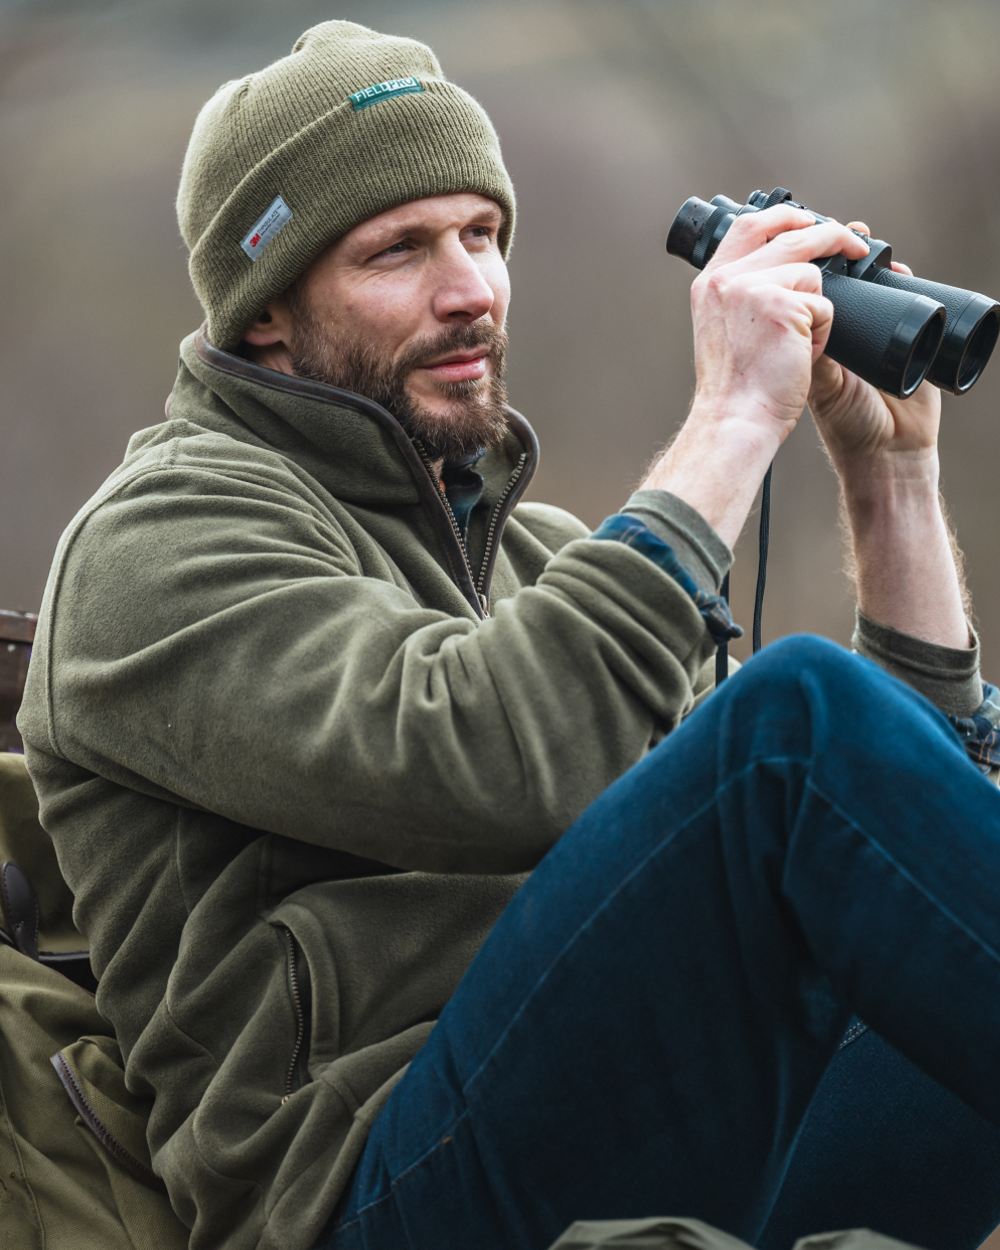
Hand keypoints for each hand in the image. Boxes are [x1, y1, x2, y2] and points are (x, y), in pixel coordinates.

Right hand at [690, 205, 869, 441]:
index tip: (808, 221)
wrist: (737, 420)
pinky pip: (825, 305)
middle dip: (830, 234)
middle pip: (790, 233)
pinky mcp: (784, 306)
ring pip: (813, 272)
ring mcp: (754, 289)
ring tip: (799, 345)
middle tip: (854, 244)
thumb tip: (785, 267)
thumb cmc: (736, 389)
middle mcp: (727, 279)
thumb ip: (742, 296)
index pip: (748, 226)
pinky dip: (824, 333)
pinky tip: (801, 357)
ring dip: (818, 308)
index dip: (784, 217)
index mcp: (710, 283)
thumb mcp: (725, 330)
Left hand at [808, 220, 941, 474]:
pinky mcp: (908, 331)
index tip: (796, 245)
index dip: (799, 266)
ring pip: (869, 279)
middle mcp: (837, 327)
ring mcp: (871, 327)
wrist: (886, 450)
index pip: (800, 289)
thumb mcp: (817, 385)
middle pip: (834, 275)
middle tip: (834, 235)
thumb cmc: (845, 424)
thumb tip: (787, 318)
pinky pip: (904, 293)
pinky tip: (898, 269)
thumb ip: (806, 353)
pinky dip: (902, 276)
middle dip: (833, 248)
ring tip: (861, 243)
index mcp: (806, 336)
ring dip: (868, 257)